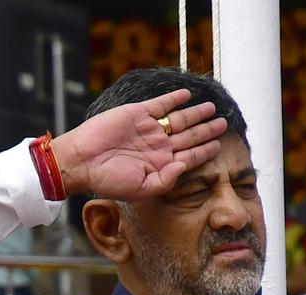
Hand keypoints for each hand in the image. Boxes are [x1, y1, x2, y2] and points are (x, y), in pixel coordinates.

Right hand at [52, 89, 227, 199]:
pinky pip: (161, 104)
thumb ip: (166, 180)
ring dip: (196, 113)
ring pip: (180, 118)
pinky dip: (174, 98)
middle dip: (207, 129)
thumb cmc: (107, 180)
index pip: (190, 156)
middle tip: (223, 123)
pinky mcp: (138, 113)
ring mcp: (148, 128)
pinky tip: (187, 95)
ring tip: (211, 108)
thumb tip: (186, 164)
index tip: (219, 144)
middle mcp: (157, 146)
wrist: (82, 161)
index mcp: (159, 164)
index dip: (205, 150)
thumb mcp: (140, 189)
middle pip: (189, 135)